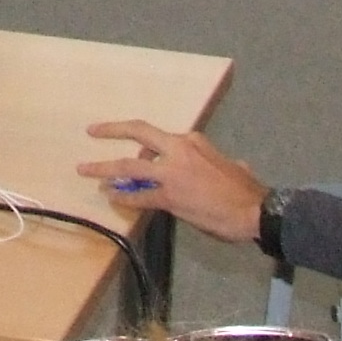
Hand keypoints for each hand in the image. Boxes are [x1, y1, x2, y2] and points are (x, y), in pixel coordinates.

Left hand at [78, 119, 267, 242]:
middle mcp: (179, 149)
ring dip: (104, 167)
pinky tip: (111, 197)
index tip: (136, 152)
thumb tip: (234, 165)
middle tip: (92, 131)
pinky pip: (139, 196)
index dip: (144, 147)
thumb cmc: (246, 191)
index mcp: (193, 141)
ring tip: (86, 170)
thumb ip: (223, 162)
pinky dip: (123, 196)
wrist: (255, 210)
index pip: (160, 138)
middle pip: (139, 132)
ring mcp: (172, 173)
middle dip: (112, 130)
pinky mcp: (170, 196)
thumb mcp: (232, 166)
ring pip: (130, 165)